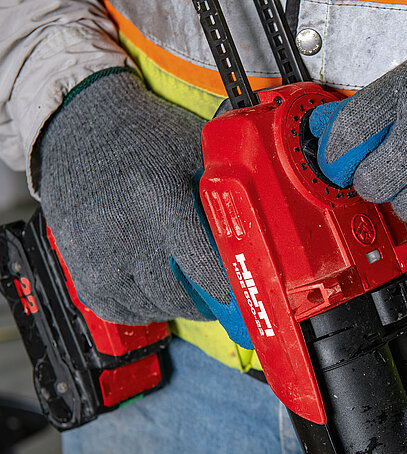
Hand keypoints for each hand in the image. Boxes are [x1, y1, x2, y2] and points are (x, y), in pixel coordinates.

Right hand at [38, 70, 232, 326]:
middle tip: (220, 289)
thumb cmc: (148, 139)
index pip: (206, 269)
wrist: (80, 127)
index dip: (231, 288)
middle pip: (180, 297)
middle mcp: (126, 233)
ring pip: (152, 308)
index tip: (246, 291)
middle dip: (207, 301)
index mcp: (161, 200)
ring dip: (176, 304)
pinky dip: (142, 306)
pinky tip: (152, 285)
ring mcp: (97, 256)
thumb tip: (266, 233)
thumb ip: (228, 192)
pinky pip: (119, 311)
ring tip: (187, 282)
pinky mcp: (79, 268)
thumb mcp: (196, 153)